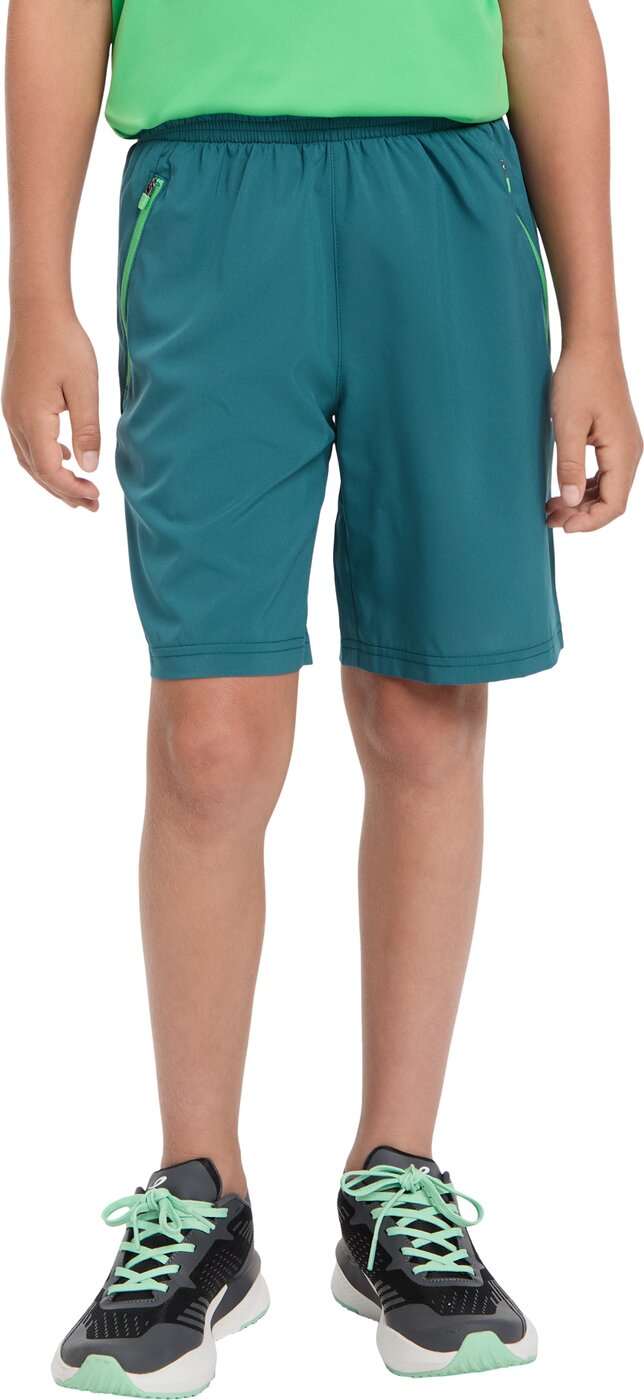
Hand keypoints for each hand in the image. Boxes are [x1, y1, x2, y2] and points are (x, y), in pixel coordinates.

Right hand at [2, 304, 100, 510]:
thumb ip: (87, 430)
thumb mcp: (84, 388)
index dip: (73, 489)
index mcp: (32, 420)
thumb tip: (90, 468)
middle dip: (65, 492)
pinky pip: (26, 443)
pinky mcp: (14, 404)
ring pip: (29, 460)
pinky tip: (66, 458)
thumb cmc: (64, 343)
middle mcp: (15, 421)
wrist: (38, 310)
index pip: (50, 471)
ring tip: (79, 491)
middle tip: (93, 506)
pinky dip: (45, 459)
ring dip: (54, 479)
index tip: (97, 496)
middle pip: (38, 472)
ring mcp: (11, 413)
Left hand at [547, 345, 640, 531]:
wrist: (591, 346)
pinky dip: (585, 487)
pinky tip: (563, 491)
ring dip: (582, 503)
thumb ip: (569, 465)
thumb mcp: (568, 424)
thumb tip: (571, 502)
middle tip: (549, 519)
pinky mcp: (614, 440)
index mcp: (623, 452)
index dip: (590, 522)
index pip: (614, 504)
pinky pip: (604, 474)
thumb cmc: (579, 379)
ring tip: (551, 508)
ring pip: (608, 489)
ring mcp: (624, 446)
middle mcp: (630, 452)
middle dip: (582, 515)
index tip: (563, 526)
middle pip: (612, 501)